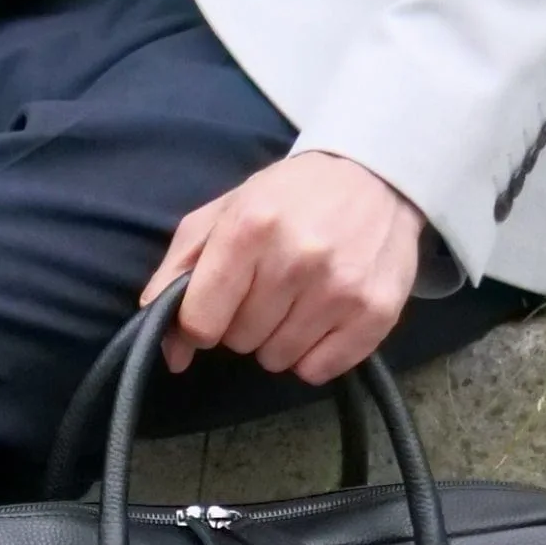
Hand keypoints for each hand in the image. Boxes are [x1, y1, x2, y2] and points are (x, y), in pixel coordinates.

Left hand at [139, 152, 424, 384]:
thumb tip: (170, 351)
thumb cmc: (288, 198)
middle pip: (240, 342)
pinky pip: (317, 371)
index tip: (219, 304)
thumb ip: (176, 275)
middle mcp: (297, 258)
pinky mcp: (374, 313)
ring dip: (279, 338)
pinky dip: (314, 353)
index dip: (202, 322)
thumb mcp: (222, 215)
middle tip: (270, 286)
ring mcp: (340, 288)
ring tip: (299, 296)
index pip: (200, 322)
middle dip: (245, 322)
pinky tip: (323, 314)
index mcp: (250, 228)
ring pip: (277, 360)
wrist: (375, 173)